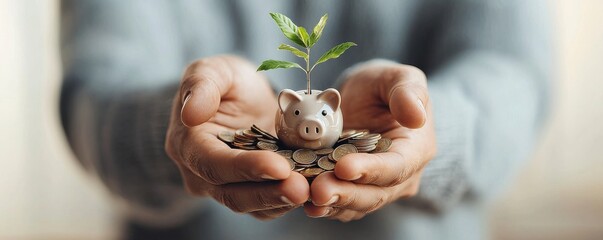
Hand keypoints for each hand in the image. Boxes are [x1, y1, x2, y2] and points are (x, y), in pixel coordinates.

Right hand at [165, 55, 309, 219]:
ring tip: (313, 191)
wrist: (243, 99)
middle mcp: (203, 176)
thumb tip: (190, 113)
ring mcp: (228, 188)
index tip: (279, 166)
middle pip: (233, 195)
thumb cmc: (225, 82)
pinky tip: (315, 189)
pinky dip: (292, 199)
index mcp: (188, 146)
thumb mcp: (213, 70)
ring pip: (254, 206)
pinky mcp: (253, 191)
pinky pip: (271, 204)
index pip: (213, 164)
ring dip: (284, 201)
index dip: (246, 168)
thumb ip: (201, 85)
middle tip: (302, 189)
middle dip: (269, 194)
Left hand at [304, 61, 435, 220]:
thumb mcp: (397, 77)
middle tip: (318, 190)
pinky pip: (337, 205)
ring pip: (354, 205)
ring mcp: (376, 189)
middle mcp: (400, 178)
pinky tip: (301, 200)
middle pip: (374, 194)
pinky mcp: (352, 192)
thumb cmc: (381, 85)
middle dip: (345, 194)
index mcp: (416, 151)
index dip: (370, 170)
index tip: (343, 167)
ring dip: (330, 204)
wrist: (361, 100)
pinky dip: (320, 205)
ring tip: (306, 197)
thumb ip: (408, 93)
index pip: (396, 167)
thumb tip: (416, 117)